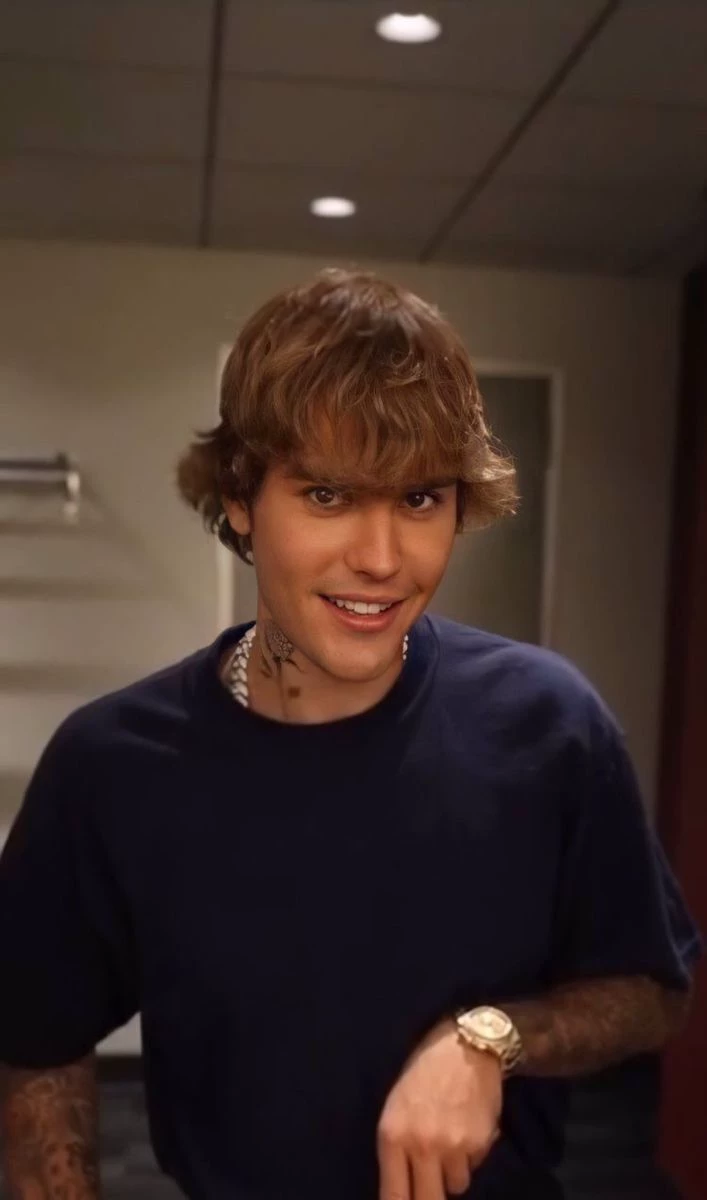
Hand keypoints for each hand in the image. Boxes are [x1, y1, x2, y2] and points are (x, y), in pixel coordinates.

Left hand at [377, 1019, 501, 1199]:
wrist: (466, 1045)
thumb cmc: (424, 1070)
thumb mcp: (396, 1105)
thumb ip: (397, 1145)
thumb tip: (402, 1184)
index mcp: (393, 1135)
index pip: (393, 1196)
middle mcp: (421, 1146)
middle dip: (430, 1196)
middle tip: (432, 1187)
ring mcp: (453, 1147)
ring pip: (456, 1186)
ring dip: (453, 1173)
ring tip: (452, 1143)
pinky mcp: (480, 1144)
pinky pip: (474, 1166)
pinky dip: (472, 1155)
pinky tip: (468, 1128)